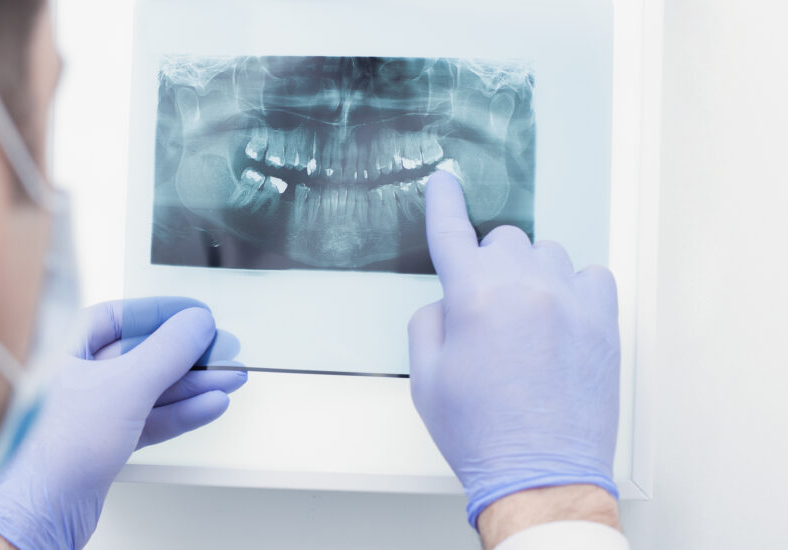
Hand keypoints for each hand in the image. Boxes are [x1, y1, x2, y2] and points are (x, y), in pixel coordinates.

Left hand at [0, 297, 246, 549]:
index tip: (190, 312)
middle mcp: (83, 378)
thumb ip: (167, 351)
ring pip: (155, 389)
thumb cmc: (64, 446)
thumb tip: (195, 323)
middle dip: (186, 353)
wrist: (52, 505)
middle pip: (143, 354)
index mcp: (71, 352)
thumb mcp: (126, 385)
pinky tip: (209, 405)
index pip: (117, 316)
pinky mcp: (112, 442)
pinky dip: (184, 412)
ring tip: (229, 377)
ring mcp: (98, 412)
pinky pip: (155, 418)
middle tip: (220, 349)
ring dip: (194, 384)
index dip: (156, 310)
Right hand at [408, 172, 620, 528]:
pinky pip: (591, 275)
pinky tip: (560, 316)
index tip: (444, 181)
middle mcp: (524, 287)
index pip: (451, 230)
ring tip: (525, 319)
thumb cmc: (481, 433)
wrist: (540, 474)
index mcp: (474, 296)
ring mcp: (570, 301)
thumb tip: (448, 300)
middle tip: (485, 305)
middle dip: (488, 262)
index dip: (443, 201)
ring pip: (547, 252)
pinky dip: (573, 286)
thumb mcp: (426, 378)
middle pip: (503, 238)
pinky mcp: (604, 321)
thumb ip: (429, 322)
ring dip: (530, 273)